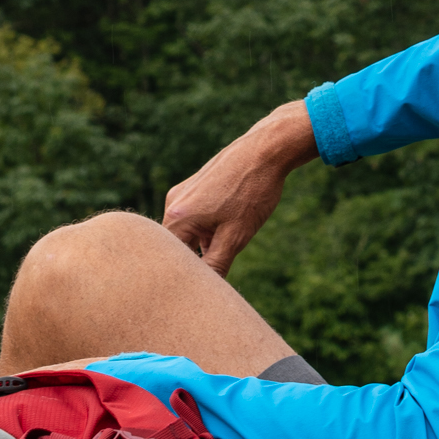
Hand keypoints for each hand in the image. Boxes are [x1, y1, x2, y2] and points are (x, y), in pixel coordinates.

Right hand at [163, 100, 317, 275]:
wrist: (266, 150)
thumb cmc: (252, 192)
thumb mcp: (236, 236)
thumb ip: (216, 265)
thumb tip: (206, 289)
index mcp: (176, 218)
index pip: (172, 261)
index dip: (189, 276)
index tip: (204, 287)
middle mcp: (172, 204)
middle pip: (178, 246)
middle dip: (198, 259)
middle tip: (222, 265)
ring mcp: (182, 193)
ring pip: (188, 231)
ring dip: (205, 242)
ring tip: (233, 236)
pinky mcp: (194, 186)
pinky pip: (195, 216)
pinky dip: (209, 227)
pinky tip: (233, 221)